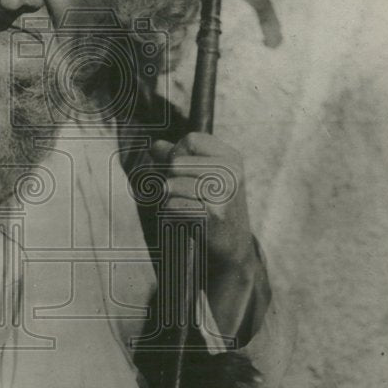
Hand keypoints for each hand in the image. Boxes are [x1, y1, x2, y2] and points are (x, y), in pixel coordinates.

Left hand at [151, 133, 255, 270]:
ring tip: (186, 208)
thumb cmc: (213, 207)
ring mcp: (223, 194)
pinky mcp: (212, 215)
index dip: (177, 154)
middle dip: (170, 179)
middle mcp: (231, 173)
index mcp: (231, 158)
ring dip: (169, 198)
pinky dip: (171, 213)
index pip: (190, 140)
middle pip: (176, 162)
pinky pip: (171, 205)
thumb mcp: (203, 177)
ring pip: (170, 184)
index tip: (183, 172)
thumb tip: (154, 145)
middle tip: (185, 196)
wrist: (233, 248)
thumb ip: (177, 158)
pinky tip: (186, 220)